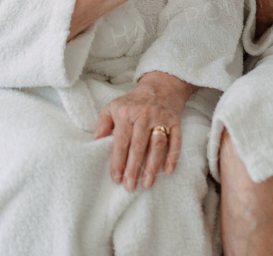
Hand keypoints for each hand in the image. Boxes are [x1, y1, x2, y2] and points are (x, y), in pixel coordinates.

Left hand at [93, 72, 193, 189]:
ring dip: (152, 166)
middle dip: (133, 169)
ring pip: (157, 145)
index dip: (118, 162)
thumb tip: (96, 141)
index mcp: (126, 113)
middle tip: (129, 187)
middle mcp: (144, 115)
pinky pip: (176, 140)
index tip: (116, 179)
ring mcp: (161, 118)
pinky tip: (168, 171)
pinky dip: (173, 156)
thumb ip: (103, 124)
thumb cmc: (133, 101)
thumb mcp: (112, 106)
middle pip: (138, 146)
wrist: (160, 85)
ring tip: (147, 184)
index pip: (121, 141)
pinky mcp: (175, 121)